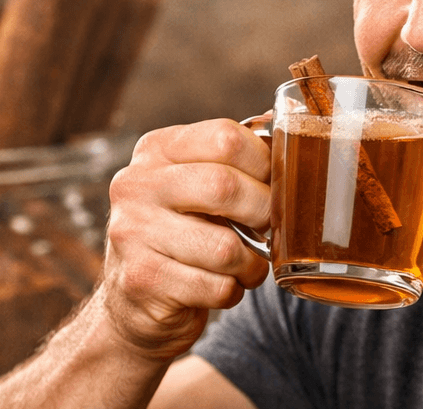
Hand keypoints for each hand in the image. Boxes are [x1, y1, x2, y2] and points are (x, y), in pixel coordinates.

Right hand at [100, 118, 272, 358]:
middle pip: (225, 186)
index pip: (225, 137)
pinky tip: (221, 286)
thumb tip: (289, 123)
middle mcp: (136, 185)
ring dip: (251, 264)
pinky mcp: (142, 280)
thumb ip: (236, 157)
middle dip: (263, 212)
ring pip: (225, 249)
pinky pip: (215, 287)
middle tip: (269, 228)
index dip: (265, 163)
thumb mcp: (198, 183)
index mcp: (156, 150)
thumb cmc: (183, 232)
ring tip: (246, 265)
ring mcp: (132, 233)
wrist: (134, 299)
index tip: (274, 185)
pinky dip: (232, 292)